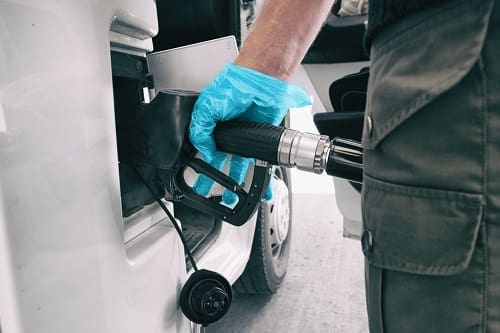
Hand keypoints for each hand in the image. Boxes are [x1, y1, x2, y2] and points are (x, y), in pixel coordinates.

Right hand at [189, 62, 310, 204]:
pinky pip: (260, 163)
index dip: (198, 163)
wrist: (262, 81)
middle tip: (206, 193)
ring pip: (238, 167)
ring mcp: (244, 139)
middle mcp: (227, 134)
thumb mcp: (207, 107)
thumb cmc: (235, 85)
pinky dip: (262, 178)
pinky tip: (262, 189)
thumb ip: (200, 131)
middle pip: (218, 162)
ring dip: (234, 184)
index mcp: (211, 125)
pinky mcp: (261, 142)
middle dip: (212, 180)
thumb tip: (204, 150)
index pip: (201, 149)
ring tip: (230, 199)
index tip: (195, 177)